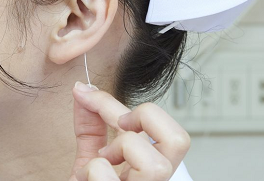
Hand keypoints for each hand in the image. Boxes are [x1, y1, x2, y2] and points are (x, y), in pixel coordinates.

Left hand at [68, 81, 190, 180]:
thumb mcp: (91, 157)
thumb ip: (90, 125)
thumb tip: (82, 91)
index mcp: (150, 167)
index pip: (164, 128)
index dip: (125, 103)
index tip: (89, 94)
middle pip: (180, 140)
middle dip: (145, 119)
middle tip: (120, 126)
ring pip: (154, 164)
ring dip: (119, 152)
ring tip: (103, 161)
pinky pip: (108, 176)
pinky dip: (91, 171)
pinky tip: (86, 180)